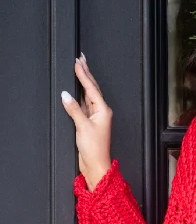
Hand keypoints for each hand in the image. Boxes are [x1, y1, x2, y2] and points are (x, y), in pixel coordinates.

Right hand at [61, 54, 111, 190]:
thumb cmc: (94, 149)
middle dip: (86, 73)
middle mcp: (100, 111)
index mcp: (103, 110)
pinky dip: (78, 95)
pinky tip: (74, 90)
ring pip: (87, 95)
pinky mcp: (88, 123)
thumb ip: (74, 110)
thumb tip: (65, 95)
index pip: (91, 88)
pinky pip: (82, 105)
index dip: (84, 74)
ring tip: (78, 68)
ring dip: (83, 82)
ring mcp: (94, 117)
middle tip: (81, 59)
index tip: (78, 62)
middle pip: (91, 88)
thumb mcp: (83, 127)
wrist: (95, 165)